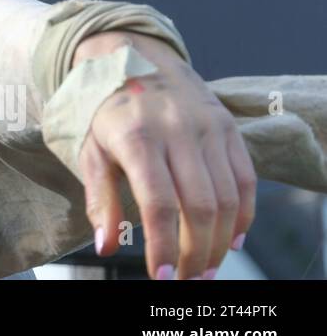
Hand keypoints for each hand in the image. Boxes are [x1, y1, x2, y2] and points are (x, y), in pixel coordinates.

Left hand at [75, 32, 255, 279]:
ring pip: (226, 198)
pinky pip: (245, 179)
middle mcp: (176, 130)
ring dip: (221, 241)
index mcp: (136, 136)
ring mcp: (207, 127)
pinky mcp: (227, 127)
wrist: (132, 57)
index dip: (164, 245)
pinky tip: (231, 238)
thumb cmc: (105, 110)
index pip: (158, 203)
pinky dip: (243, 215)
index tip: (162, 275)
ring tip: (207, 266)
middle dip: (196, 252)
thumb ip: (100, 199)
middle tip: (189, 278)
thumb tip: (106, 246)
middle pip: (199, 206)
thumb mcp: (90, 149)